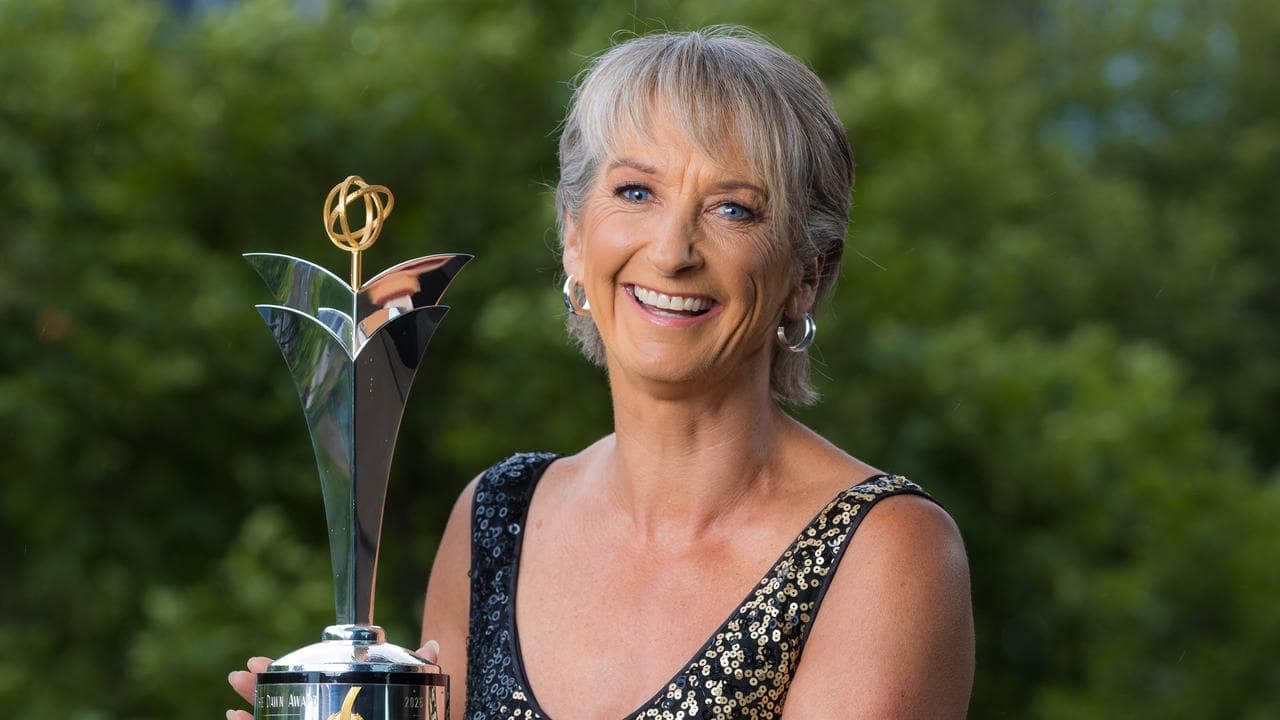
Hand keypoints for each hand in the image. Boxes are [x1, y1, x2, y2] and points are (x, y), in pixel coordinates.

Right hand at [224, 642, 440, 719]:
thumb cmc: (404, 714)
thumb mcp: (410, 695)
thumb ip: (416, 670)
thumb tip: (432, 646)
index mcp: (341, 697)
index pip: (307, 681)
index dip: (282, 671)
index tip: (259, 662)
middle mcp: (323, 714)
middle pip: (285, 700)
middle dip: (258, 688)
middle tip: (240, 675)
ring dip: (254, 713)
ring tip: (233, 709)